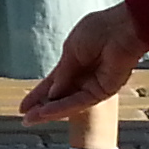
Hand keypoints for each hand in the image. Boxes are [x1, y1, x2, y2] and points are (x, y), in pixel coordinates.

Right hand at [20, 3, 148, 121]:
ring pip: (67, 102)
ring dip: (48, 111)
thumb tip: (51, 93)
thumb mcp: (71, 49)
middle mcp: (84, 74)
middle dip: (41, 106)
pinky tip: (45, 112)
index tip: (25, 105)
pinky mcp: (103, 91)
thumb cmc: (99, 30)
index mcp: (75, 59)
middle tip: (25, 117)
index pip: (54, 81)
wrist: (123, 29)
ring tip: (30, 120)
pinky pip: (79, 102)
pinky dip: (62, 108)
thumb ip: (62, 74)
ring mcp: (93, 84)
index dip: (39, 93)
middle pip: (59, 96)